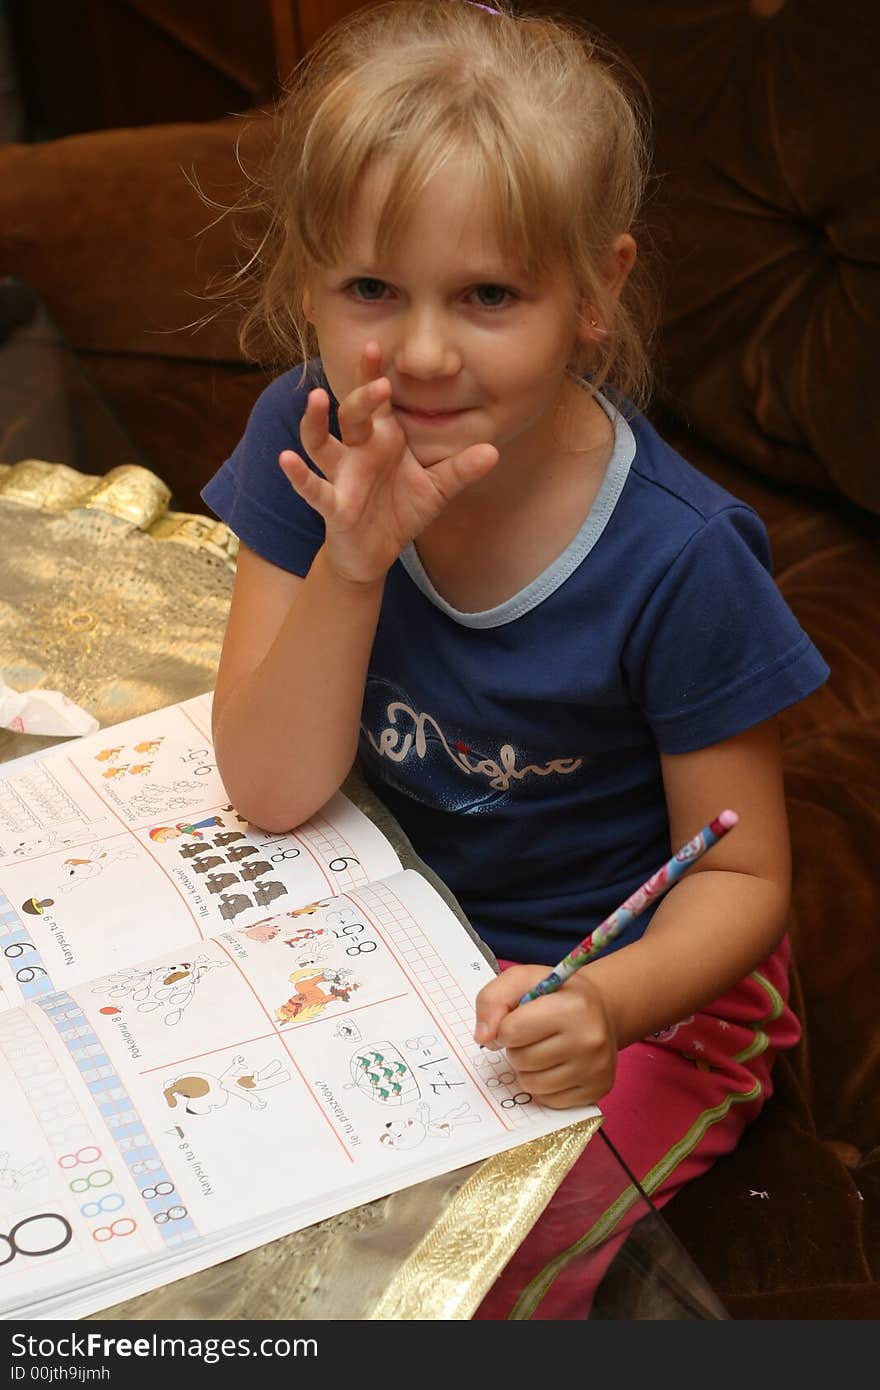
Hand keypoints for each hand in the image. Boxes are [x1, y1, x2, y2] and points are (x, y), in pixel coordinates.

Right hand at [279, 341, 498, 584]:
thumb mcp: (436, 490)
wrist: (375, 553)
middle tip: (379, 380)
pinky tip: (285, 459)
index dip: (371, 373)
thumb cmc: (400, 512)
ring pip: (320, 442)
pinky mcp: (333, 506)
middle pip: (352, 414)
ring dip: (315, 421)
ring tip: (314, 398)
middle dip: (362, 395)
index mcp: (382, 439)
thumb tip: (493, 450)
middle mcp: (357, 451)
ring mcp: (341, 476)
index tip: (375, 344)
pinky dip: (298, 475)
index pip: (375, 400)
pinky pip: (312, 489)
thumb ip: (461, 470)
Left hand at [473, 964, 618, 1108]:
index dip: (503, 1027)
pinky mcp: (596, 1090)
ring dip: (527, 1068)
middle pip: (520, 1060)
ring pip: (531, 1084)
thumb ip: (493, 999)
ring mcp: (595, 1068)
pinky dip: (543, 1085)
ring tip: (543, 1048)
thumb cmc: (557, 994)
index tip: (513, 1019)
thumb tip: (483, 1037)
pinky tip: (556, 1064)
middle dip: (516, 1047)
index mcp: (572, 1006)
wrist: (600, 1010)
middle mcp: (589, 1039)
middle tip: (533, 1033)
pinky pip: (547, 1100)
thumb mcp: (522, 980)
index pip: (512, 1030)